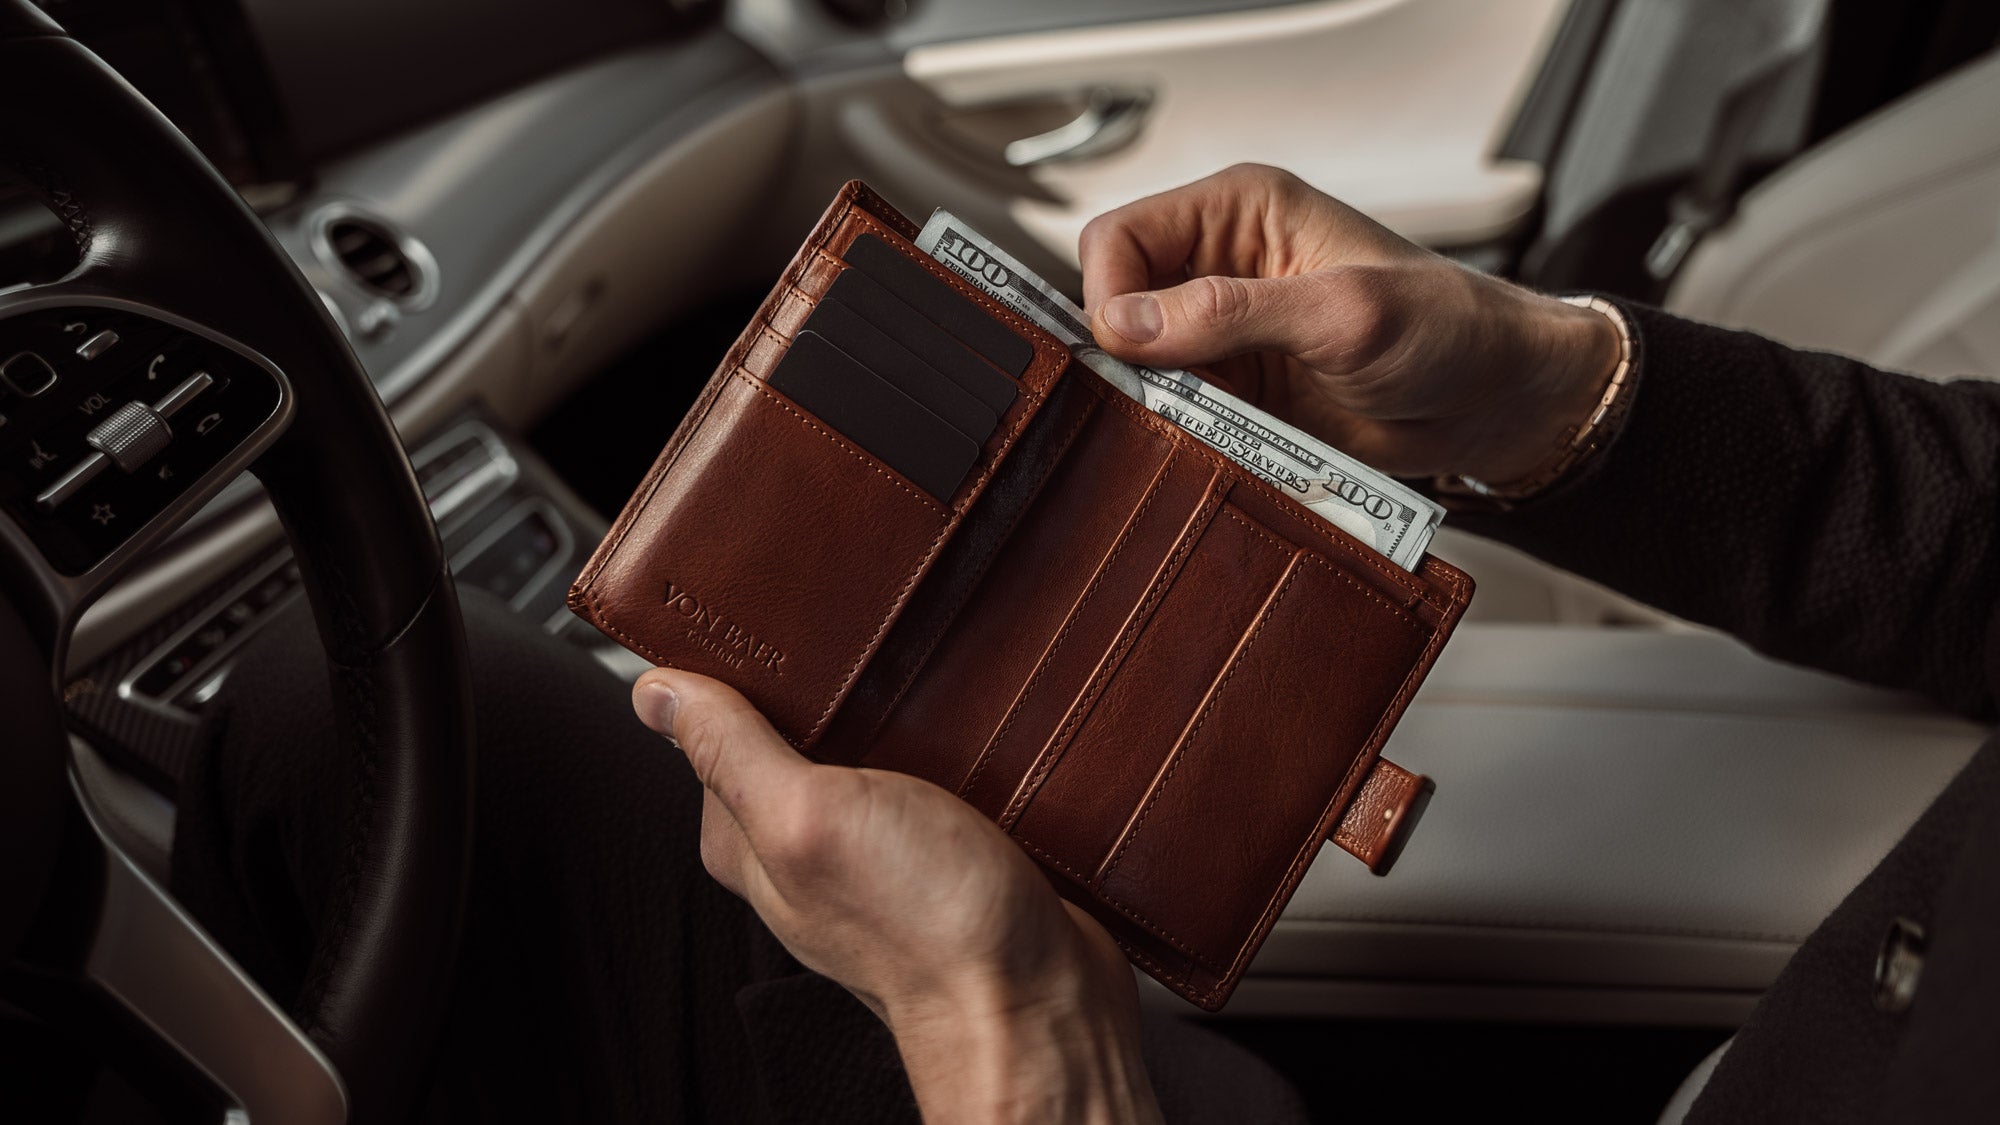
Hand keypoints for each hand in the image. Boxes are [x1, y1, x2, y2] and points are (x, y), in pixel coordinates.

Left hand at [633, 669, 1161, 1124]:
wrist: (1037, 1000)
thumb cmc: (926, 928)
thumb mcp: (809, 816)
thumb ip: (732, 754)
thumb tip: (656, 693)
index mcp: (751, 840)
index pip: (716, 730)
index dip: (740, 674)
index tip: (774, 627)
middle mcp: (808, 847)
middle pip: (798, 735)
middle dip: (829, 689)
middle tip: (868, 655)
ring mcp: (878, 851)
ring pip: (873, 752)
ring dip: (901, 713)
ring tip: (931, 687)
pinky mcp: (946, 852)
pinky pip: (937, 777)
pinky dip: (955, 748)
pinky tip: (976, 732)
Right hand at [1080, 163, 1620, 484]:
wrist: (1491, 403)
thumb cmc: (1446, 329)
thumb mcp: (1341, 313)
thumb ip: (1228, 313)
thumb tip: (1125, 323)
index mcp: (1238, 211)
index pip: (1119, 238)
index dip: (1108, 295)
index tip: (1130, 351)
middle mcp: (1219, 265)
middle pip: (1112, 302)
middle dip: (1123, 354)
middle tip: (1162, 395)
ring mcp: (1221, 334)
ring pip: (1132, 365)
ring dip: (1150, 400)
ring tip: (1197, 422)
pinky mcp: (1232, 391)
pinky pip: (1168, 412)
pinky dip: (1174, 432)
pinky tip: (1207, 442)